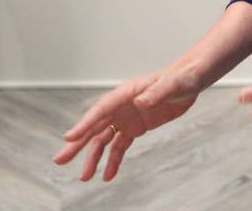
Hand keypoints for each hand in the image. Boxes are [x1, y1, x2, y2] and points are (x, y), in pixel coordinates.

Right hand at [53, 66, 199, 181]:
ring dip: (93, 157)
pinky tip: (108, 175)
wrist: (191, 79)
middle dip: (77, 143)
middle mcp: (122, 105)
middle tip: (59, 160)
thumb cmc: (182, 76)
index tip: (69, 137)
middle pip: (95, 125)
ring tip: (85, 176)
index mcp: (126, 92)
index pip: (101, 109)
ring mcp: (127, 116)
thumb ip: (157, 92)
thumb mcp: (173, 84)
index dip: (85, 123)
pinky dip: (113, 160)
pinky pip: (120, 145)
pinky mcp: (136, 126)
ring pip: (104, 139)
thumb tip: (140, 101)